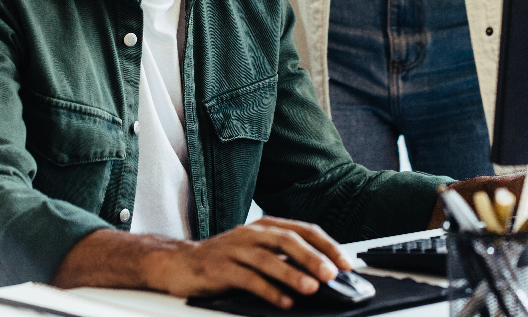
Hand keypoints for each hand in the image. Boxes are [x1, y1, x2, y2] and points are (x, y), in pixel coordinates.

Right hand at [154, 216, 350, 307]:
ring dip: (292, 273)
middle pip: (288, 239)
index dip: (327, 245)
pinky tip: (283, 302)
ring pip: (268, 258)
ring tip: (311, 288)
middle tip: (332, 274)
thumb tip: (321, 272)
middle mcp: (252, 232)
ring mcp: (235, 249)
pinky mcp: (221, 268)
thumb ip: (284, 257)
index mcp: (265, 225)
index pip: (303, 229)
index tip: (346, 263)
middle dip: (313, 257)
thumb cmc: (226, 259)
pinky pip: (248, 279)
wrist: (181, 262)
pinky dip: (268, 291)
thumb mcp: (257, 251)